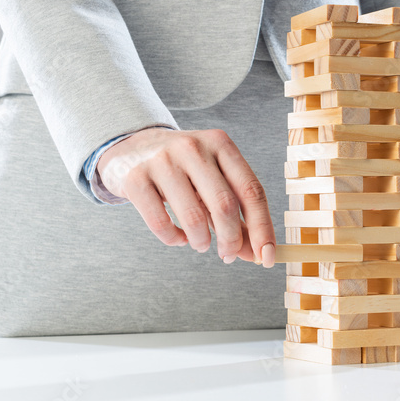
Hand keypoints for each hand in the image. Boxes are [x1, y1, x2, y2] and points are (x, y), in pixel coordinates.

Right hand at [97, 128, 275, 266]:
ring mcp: (162, 161)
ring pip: (194, 217)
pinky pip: (161, 223)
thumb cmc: (182, 169)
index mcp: (220, 144)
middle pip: (225, 205)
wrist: (132, 148)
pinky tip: (178, 237)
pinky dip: (174, 239)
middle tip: (228, 255)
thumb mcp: (212, 180)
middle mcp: (193, 148)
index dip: (262, 227)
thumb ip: (235, 214)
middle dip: (232, 240)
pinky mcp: (136, 178)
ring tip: (200, 244)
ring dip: (202, 242)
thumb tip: (256, 253)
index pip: (251, 190)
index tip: (267, 256)